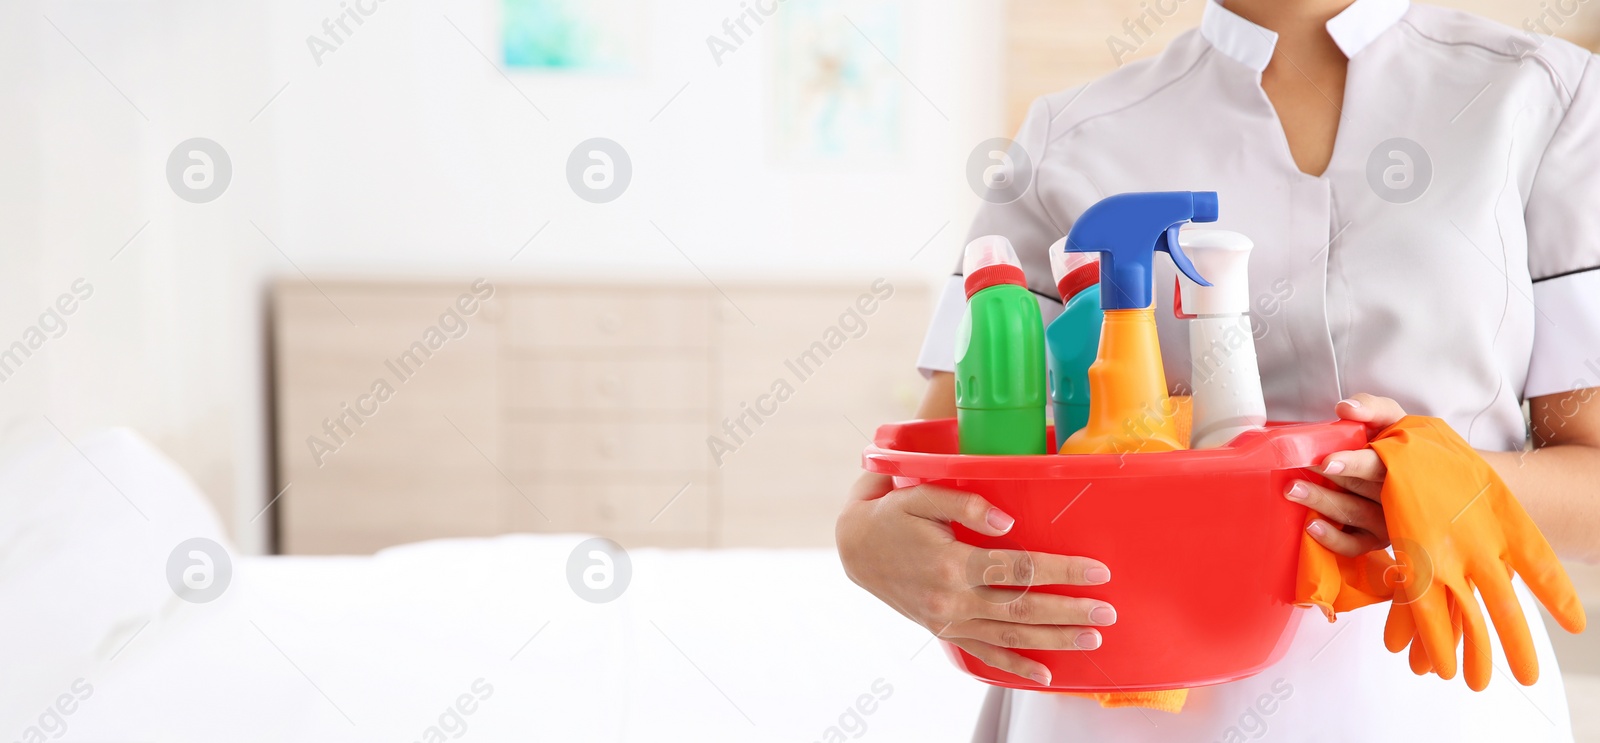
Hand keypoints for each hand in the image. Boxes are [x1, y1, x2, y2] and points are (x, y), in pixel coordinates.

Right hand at [836, 472, 1115, 686]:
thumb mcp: (921, 495)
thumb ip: (966, 503)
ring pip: (1010, 634)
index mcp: (952, 562)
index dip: (1061, 571)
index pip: (1019, 569)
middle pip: (1023, 607)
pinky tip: (1043, 674)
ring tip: (1092, 639)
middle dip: (1069, 611)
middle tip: (1107, 612)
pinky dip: (1014, 666)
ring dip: (1054, 639)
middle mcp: (952, 598)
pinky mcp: (943, 630)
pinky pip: (983, 653)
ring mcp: (948, 619)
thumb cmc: (891, 514)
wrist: (853, 548)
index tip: (1096, 571)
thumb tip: (1008, 523)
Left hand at [1285, 393, 1408, 556]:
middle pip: (1360, 488)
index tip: (1327, 462)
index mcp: (1401, 462)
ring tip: (1293, 490)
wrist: (1410, 472)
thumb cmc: (1392, 442)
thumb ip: (1371, 407)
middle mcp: (1397, 494)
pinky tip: (1311, 527)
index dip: (1354, 464)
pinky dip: (1333, 539)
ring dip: (1322, 502)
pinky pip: (1354, 546)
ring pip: (1353, 514)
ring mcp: (1386, 519)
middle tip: (1297, 470)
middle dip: (1328, 479)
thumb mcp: (1388, 417)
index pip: (1379, 466)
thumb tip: (1345, 409)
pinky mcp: (1374, 539)